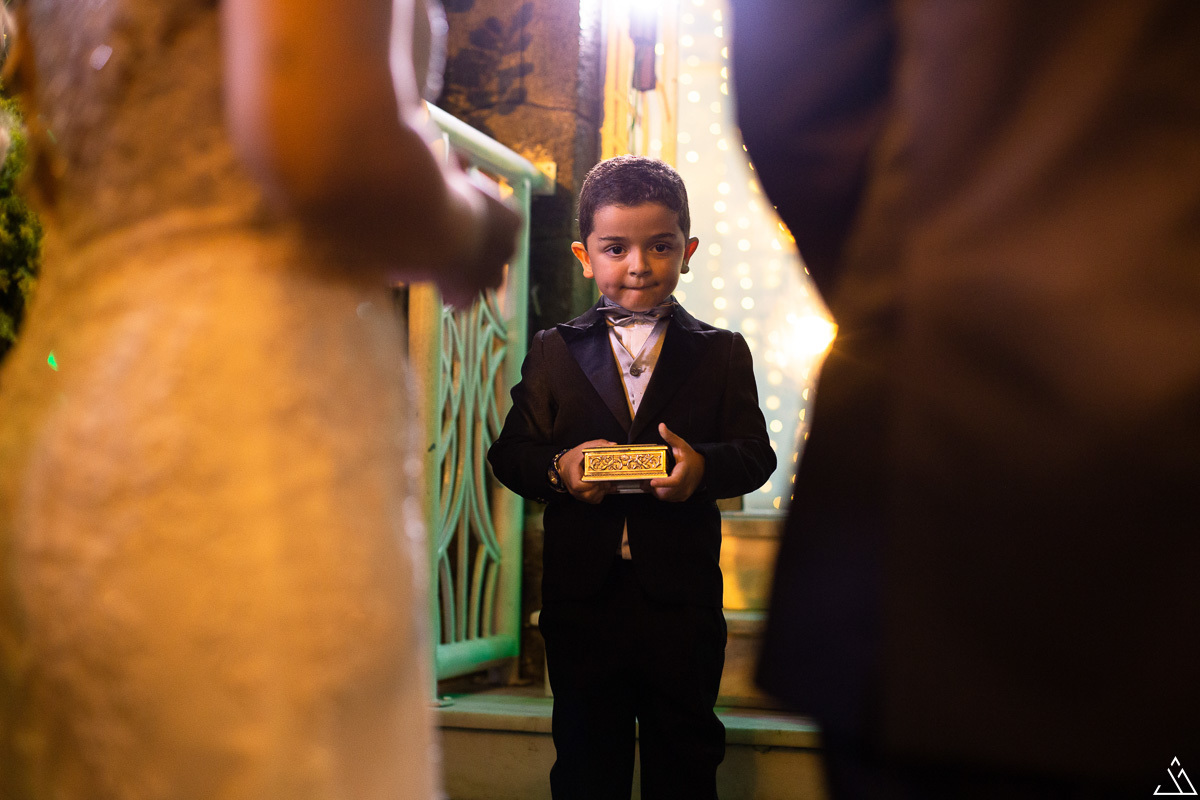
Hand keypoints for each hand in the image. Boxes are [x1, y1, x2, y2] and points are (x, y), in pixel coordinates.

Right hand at [435, 174, 519, 308]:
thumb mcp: (452, 170)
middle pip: (499, 254)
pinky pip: (462, 299)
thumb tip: (459, 158)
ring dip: (469, 276)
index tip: (463, 219)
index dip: (483, 225)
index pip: (505, 226)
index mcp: (512, 219)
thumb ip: (458, 167)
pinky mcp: (469, 295)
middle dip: (479, 252)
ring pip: (485, 280)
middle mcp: (509, 248)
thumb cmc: (441, 191)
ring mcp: (491, 275)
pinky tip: (436, 282)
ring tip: (445, 266)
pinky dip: (450, 294)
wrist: (430, 224)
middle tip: (453, 245)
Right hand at [560, 439, 616, 503]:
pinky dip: (602, 495)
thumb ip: (598, 444)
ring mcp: (577, 493)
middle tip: (608, 480)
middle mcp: (573, 487)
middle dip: (600, 487)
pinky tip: (607, 487)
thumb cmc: (574, 457)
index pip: (578, 485)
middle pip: (587, 494)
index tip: (599, 478)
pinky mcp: (582, 496)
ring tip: (608, 483)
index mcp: (571, 475)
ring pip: (592, 498)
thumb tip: (613, 445)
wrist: (565, 465)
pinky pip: (594, 500)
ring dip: (602, 491)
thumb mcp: (584, 447)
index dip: (590, 484)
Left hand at [650, 423, 704, 501]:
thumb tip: (661, 426)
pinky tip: (658, 486)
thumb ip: (670, 437)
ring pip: (665, 497)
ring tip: (650, 482)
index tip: (652, 482)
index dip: (663, 483)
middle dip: (654, 488)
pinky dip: (661, 494)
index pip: (674, 481)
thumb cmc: (690, 457)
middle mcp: (684, 485)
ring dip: (656, 491)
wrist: (703, 469)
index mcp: (684, 472)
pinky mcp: (681, 497)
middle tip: (644, 481)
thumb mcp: (681, 445)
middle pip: (666, 492)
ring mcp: (683, 493)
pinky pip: (668, 499)